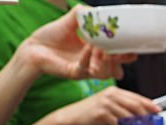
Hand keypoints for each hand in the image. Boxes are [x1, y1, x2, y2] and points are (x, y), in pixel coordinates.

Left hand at [19, 5, 136, 80]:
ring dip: (105, 61)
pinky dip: (88, 57)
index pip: (118, 56)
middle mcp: (94, 64)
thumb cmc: (51, 36)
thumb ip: (82, 14)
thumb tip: (93, 9)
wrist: (33, 47)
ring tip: (100, 49)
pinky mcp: (74, 73)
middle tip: (120, 52)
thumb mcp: (69, 22)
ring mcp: (85, 70)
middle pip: (116, 70)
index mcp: (97, 52)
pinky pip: (86, 69)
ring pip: (104, 73)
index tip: (132, 47)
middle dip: (121, 62)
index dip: (127, 54)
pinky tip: (88, 47)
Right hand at [56, 86, 160, 124]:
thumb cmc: (91, 113)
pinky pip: (119, 124)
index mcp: (114, 91)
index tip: (158, 110)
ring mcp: (106, 104)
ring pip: (129, 115)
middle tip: (153, 124)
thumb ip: (122, 106)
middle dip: (147, 115)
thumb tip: (140, 114)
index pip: (136, 97)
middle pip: (135, 105)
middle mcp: (110, 95)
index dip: (149, 104)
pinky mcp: (102, 114)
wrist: (72, 117)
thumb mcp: (107, 104)